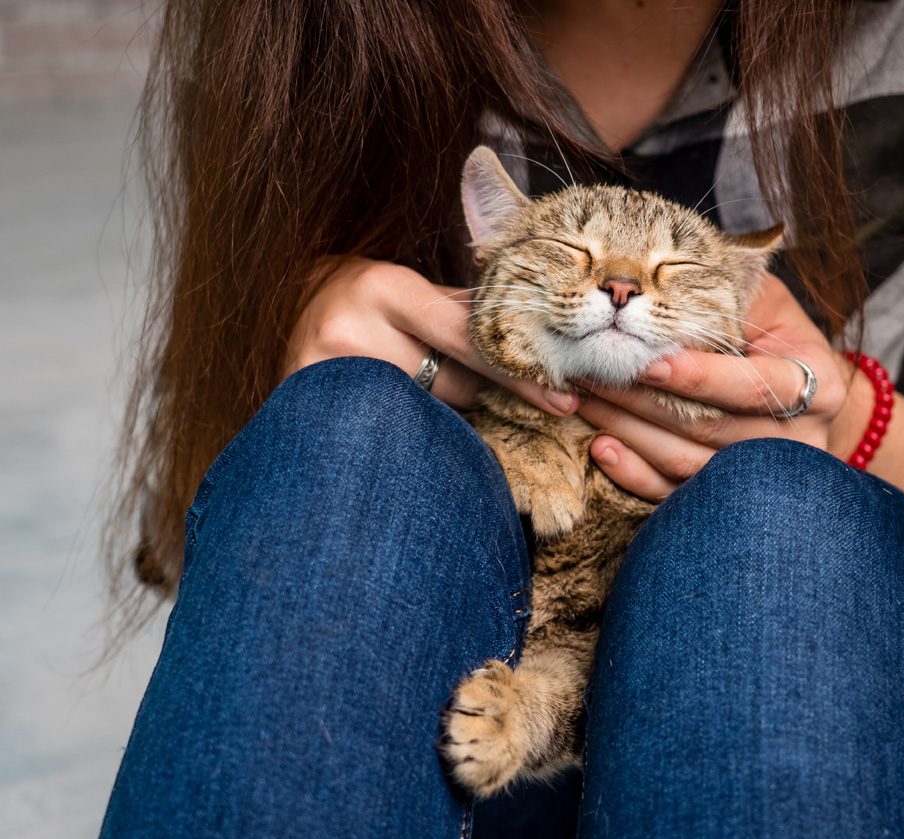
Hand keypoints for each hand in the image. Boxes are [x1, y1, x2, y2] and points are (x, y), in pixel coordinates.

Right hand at [283, 257, 579, 415]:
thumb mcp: (411, 287)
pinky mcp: (307, 406)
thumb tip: (543, 341)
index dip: (518, 373)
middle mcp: (352, 328)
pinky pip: (391, 433)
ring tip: (428, 392)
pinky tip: (408, 421)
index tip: (564, 400)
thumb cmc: (365, 294)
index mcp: (386, 287)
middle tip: (509, 398)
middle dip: (484, 393)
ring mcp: (327, 372)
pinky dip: (413, 430)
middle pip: (452, 386)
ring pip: (427, 416)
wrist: (284, 303)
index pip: (467, 339)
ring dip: (446, 413)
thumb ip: (466, 310)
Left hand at [576, 274, 870, 500]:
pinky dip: (633, 473)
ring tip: (584, 401)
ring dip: (628, 432)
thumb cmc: (774, 336)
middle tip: (591, 372)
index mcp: (815, 384)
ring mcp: (761, 477)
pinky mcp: (727, 496)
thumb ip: (730, 295)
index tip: (647, 362)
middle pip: (709, 428)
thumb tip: (663, 280)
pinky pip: (674, 494)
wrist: (801, 397)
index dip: (700, 377)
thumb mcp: (767, 303)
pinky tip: (601, 447)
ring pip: (686, 462)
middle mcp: (796, 439)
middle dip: (642, 400)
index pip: (754, 386)